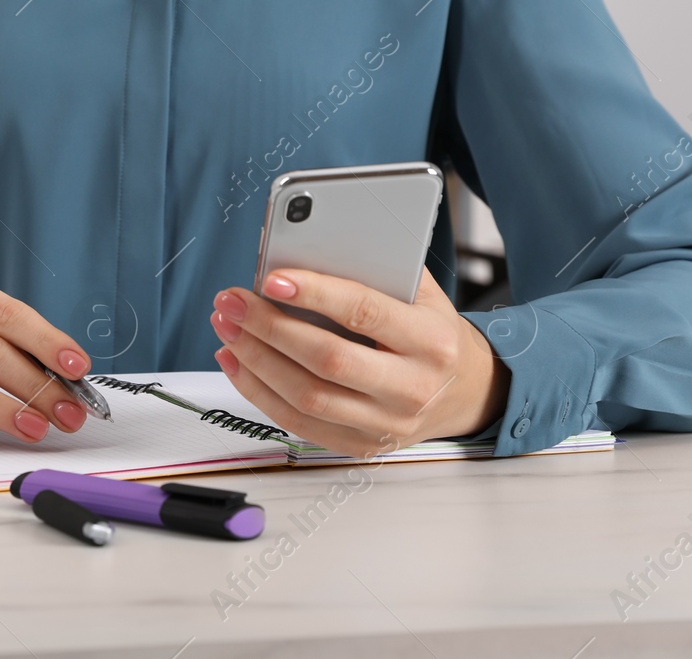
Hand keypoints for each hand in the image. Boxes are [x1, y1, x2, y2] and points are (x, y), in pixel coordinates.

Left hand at [209, 267, 508, 457]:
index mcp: (431, 341)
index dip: (315, 294)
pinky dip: (258, 391)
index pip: (364, 313)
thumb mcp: (419, 292)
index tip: (271, 278)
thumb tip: (304, 245)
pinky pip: (298, 423)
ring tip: (226, 326)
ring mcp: (387, 424)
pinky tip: (235, 360)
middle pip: (327, 360)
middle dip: (269, 327)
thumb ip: (373, 270)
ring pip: (306, 397)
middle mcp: (412, 388)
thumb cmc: (429, 330)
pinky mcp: (361, 445)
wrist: (465, 390)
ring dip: (255, 360)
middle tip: (232, 300)